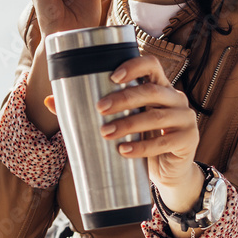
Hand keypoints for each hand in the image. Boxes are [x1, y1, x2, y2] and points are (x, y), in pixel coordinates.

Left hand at [45, 54, 202, 210]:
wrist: (168, 172)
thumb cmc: (139, 139)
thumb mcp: (118, 122)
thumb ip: (86, 110)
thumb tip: (49, 100)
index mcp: (158, 86)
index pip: (151, 65)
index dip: (133, 66)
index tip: (112, 76)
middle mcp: (175, 98)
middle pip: (151, 90)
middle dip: (123, 98)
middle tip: (99, 108)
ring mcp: (185, 118)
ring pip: (157, 116)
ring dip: (129, 124)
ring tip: (105, 132)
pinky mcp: (188, 140)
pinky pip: (164, 141)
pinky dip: (142, 147)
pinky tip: (124, 150)